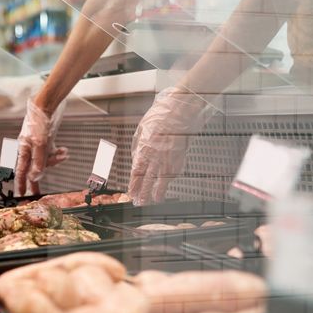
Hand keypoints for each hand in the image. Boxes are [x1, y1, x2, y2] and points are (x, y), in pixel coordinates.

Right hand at [15, 99, 67, 195]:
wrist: (47, 105)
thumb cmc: (39, 122)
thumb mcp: (40, 143)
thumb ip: (38, 161)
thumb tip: (35, 177)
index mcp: (23, 150)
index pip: (21, 171)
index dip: (20, 183)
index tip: (20, 194)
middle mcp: (29, 148)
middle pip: (33, 167)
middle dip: (39, 176)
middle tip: (39, 193)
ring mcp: (38, 145)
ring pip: (45, 160)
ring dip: (55, 160)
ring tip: (63, 155)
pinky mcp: (46, 140)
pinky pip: (52, 152)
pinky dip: (59, 153)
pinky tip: (64, 151)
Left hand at [128, 88, 214, 205]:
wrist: (182, 110)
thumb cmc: (161, 116)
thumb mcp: (142, 129)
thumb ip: (139, 145)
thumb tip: (137, 158)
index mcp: (145, 148)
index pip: (138, 171)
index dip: (134, 184)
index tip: (131, 192)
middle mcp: (157, 156)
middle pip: (148, 179)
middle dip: (143, 192)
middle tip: (139, 202)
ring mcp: (170, 157)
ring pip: (162, 179)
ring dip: (156, 192)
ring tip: (152, 201)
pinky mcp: (181, 157)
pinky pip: (173, 173)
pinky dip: (168, 182)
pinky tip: (166, 188)